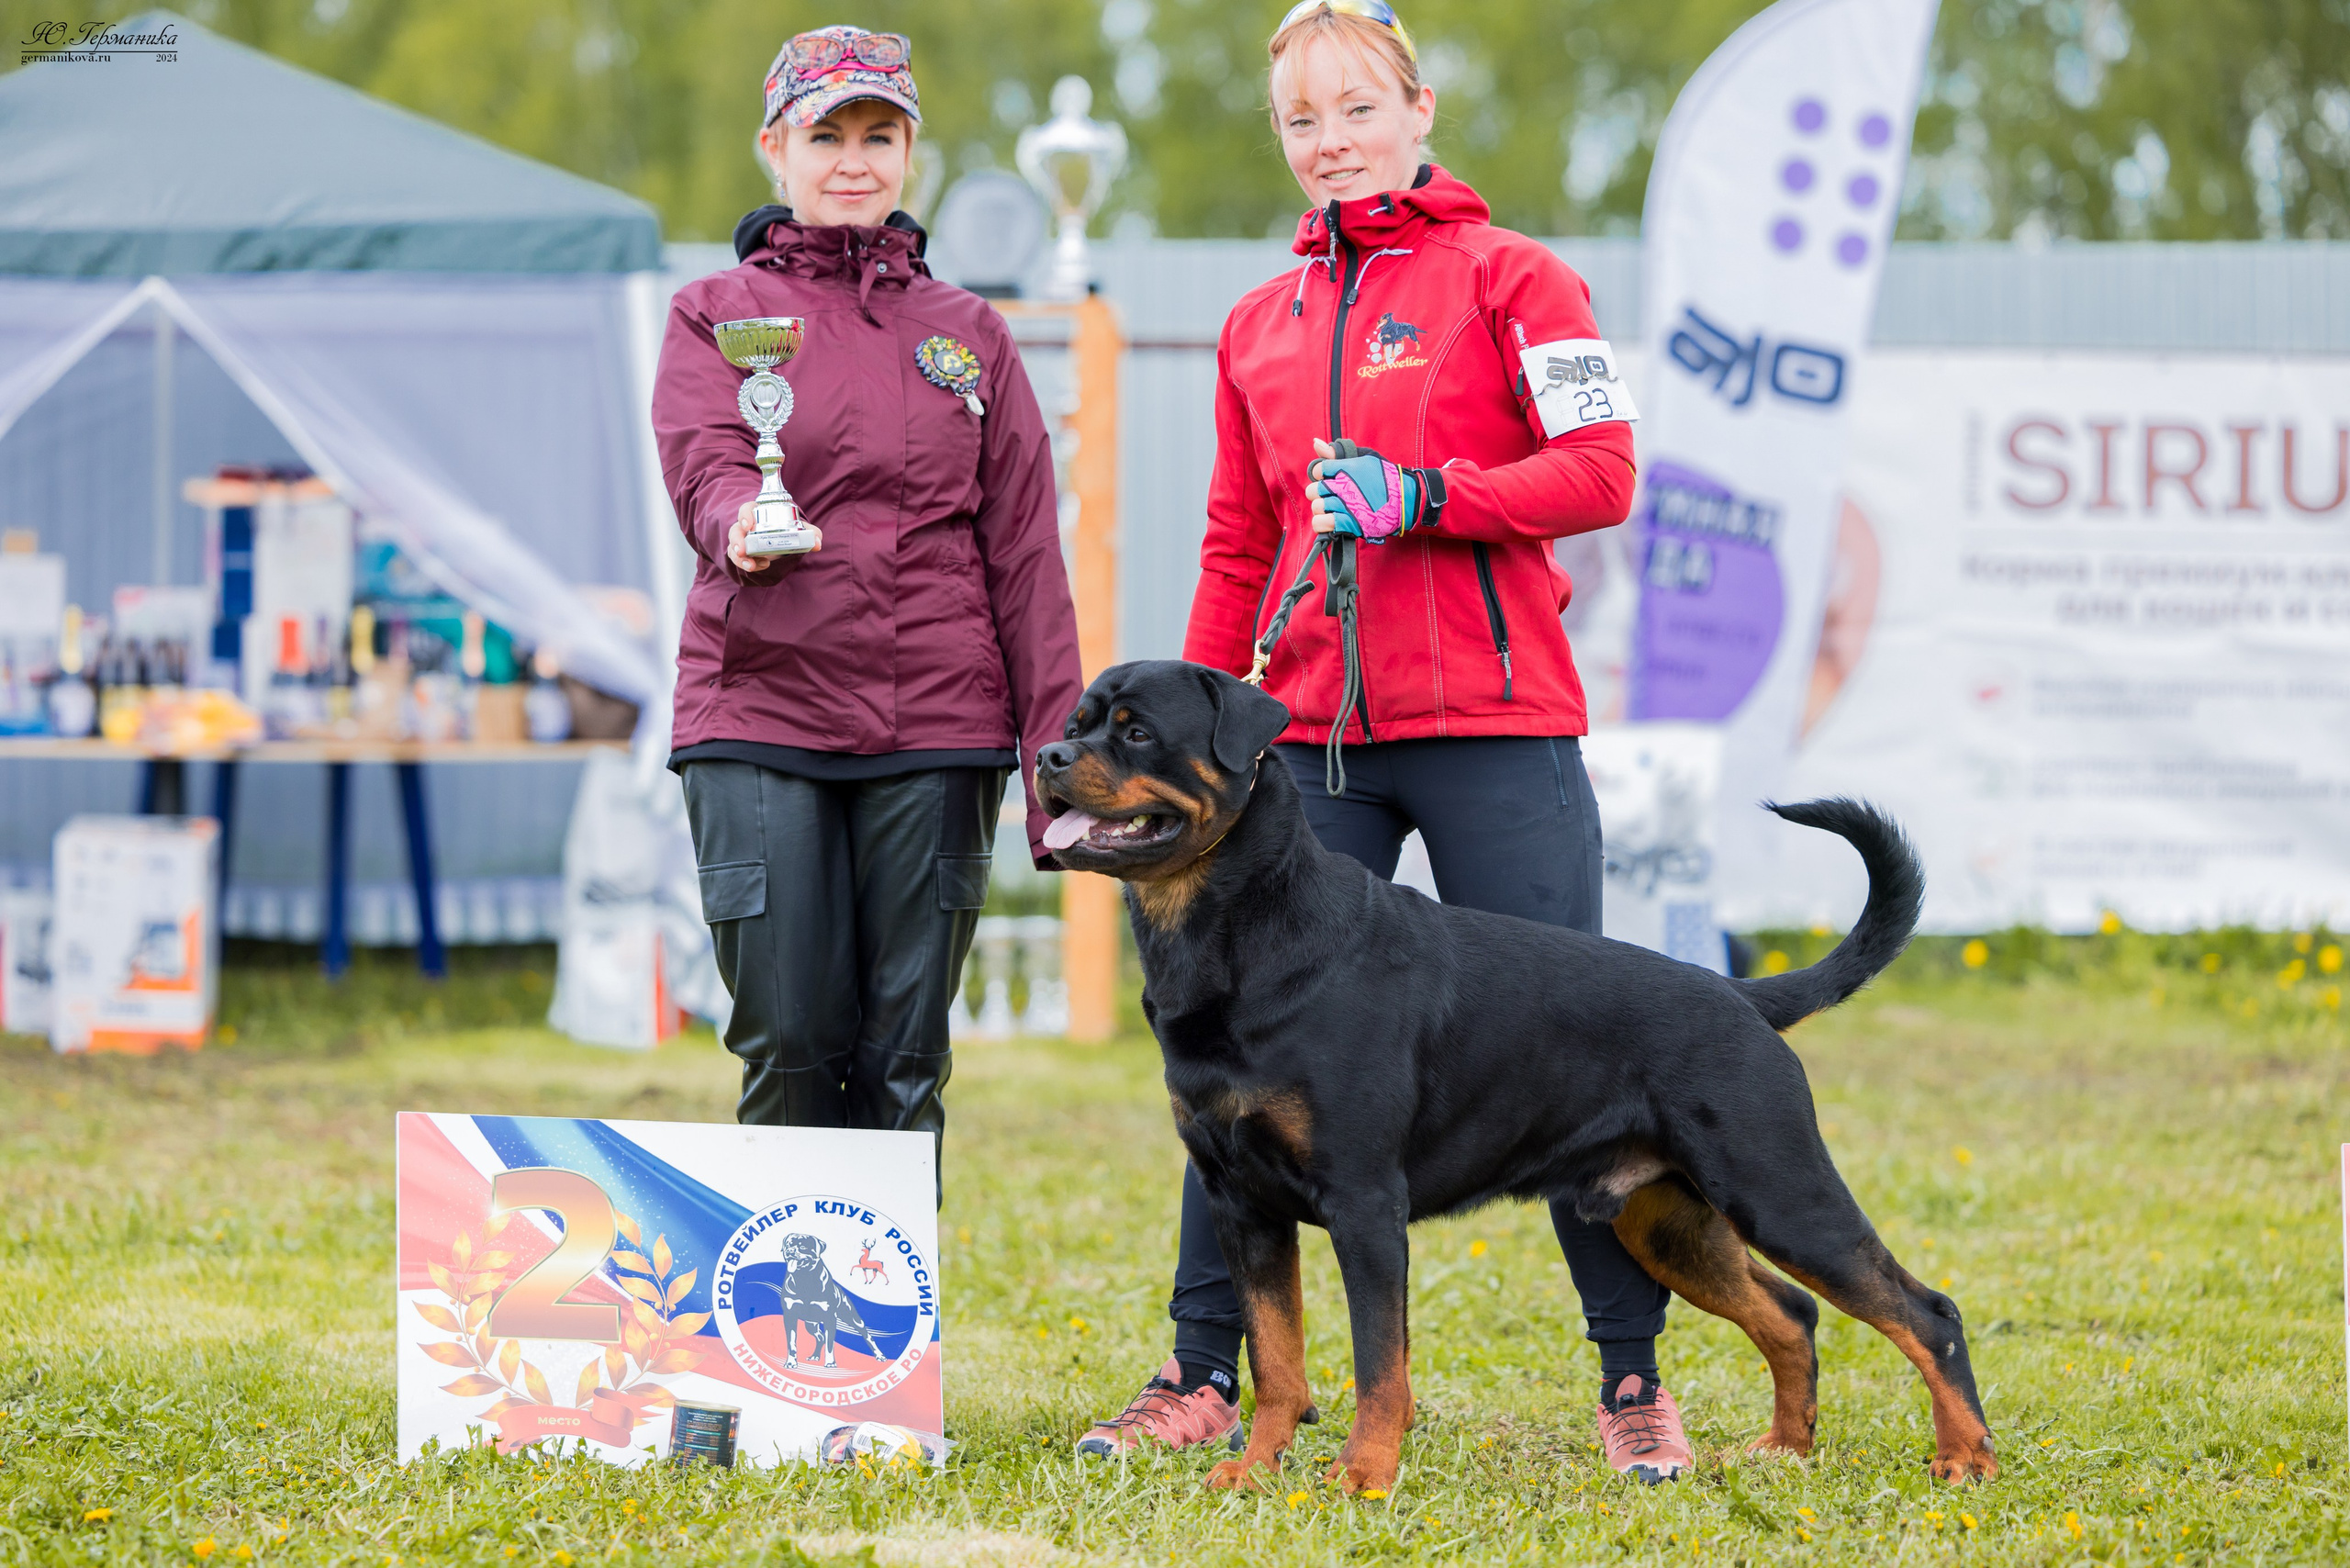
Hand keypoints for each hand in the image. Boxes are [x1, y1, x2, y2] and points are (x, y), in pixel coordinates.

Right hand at [728, 501, 821, 574]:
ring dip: (739, 558)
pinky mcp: (742, 555)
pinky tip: (756, 567)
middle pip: (735, 530)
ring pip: (733, 547)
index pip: (746, 510)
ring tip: (751, 566)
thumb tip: (817, 543)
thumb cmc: (786, 530)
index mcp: (757, 514)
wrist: (781, 543)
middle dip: (737, 540)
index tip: (748, 525)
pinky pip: (737, 559)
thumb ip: (809, 534)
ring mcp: (742, 541)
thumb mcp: (798, 530)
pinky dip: (745, 564)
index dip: (745, 515)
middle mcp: (746, 527)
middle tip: (742, 550)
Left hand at [1307, 438, 1421, 541]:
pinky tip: (1330, 520)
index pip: (1318, 470)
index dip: (1321, 475)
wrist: (1407, 500)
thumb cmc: (1386, 477)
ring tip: (1332, 508)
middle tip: (1331, 495)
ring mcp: (1347, 506)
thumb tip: (1315, 443)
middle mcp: (1344, 487)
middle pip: (1314, 490)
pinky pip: (1322, 524)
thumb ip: (1338, 453)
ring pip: (1317, 507)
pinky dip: (1322, 524)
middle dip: (1320, 493)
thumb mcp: (1365, 458)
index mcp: (1347, 468)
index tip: (1330, 478)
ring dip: (1322, 509)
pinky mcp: (1350, 524)